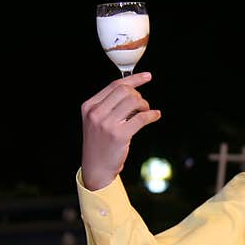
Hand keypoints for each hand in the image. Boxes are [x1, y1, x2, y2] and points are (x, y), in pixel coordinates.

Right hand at [80, 72, 160, 189]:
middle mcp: (96, 113)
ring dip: (145, 105)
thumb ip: (109, 105)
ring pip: (133, 102)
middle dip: (139, 95)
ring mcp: (107, 124)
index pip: (114, 85)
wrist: (96, 167)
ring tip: (146, 112)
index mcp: (89, 106)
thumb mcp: (97, 121)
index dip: (134, 79)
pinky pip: (141, 118)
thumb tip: (133, 91)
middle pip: (125, 91)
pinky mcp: (119, 135)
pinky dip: (151, 115)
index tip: (147, 76)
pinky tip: (155, 116)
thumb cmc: (100, 143)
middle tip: (143, 105)